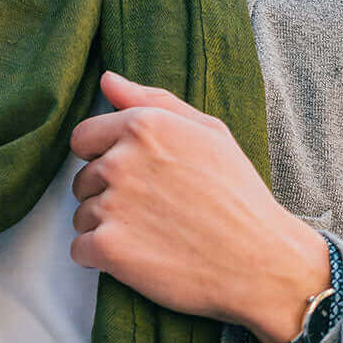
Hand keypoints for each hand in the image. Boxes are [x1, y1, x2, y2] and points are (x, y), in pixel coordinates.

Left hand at [69, 71, 330, 342]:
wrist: (262, 262)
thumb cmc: (238, 194)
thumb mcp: (208, 132)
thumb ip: (151, 100)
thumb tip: (107, 80)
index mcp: (142, 127)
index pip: (83, 138)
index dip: (103, 158)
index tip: (133, 177)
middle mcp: (120, 162)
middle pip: (82, 179)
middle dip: (107, 194)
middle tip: (152, 210)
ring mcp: (112, 206)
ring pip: (81, 215)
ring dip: (105, 228)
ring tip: (150, 235)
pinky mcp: (109, 248)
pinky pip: (80, 250)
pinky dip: (101, 258)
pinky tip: (138, 258)